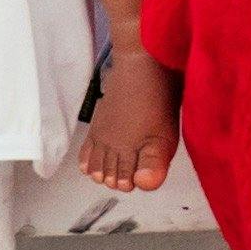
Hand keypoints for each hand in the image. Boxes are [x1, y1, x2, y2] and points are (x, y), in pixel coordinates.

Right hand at [80, 43, 180, 195]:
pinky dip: (88, 161)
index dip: (133, 183)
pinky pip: (86, 150)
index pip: (122, 182)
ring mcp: (101, 134)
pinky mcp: (98, 124)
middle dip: (119, 178)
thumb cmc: (156, 98)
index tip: (140, 177)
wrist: (142, 64)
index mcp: (124, 152)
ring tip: (117, 170)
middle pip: (108, 175)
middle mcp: (107, 146)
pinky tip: (92, 164)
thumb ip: (153, 163)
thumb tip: (141, 184)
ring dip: (104, 171)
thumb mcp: (164, 136)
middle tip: (131, 173)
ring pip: (95, 165)